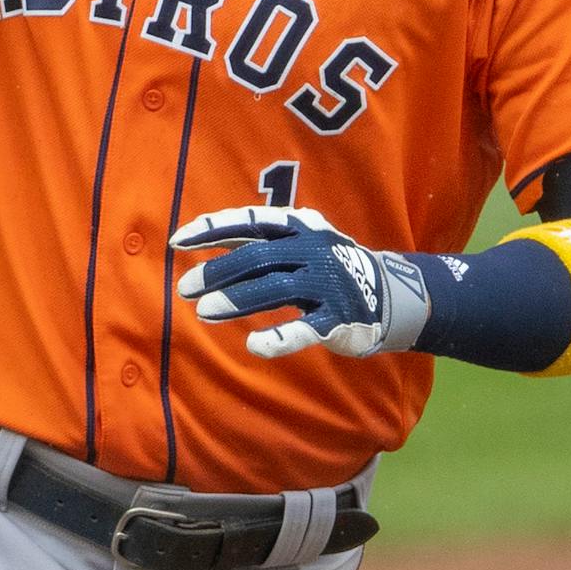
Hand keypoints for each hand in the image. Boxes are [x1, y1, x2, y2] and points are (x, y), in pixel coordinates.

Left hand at [172, 206, 432, 359]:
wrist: (392, 293)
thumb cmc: (327, 265)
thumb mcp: (298, 241)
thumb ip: (257, 241)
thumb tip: (202, 236)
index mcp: (298, 228)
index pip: (249, 223)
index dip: (213, 230)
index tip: (178, 241)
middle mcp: (312, 250)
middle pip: (258, 257)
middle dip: (218, 271)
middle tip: (185, 288)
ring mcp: (327, 285)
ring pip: (276, 289)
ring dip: (237, 300)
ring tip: (203, 312)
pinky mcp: (339, 319)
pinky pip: (307, 329)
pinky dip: (280, 338)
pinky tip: (254, 346)